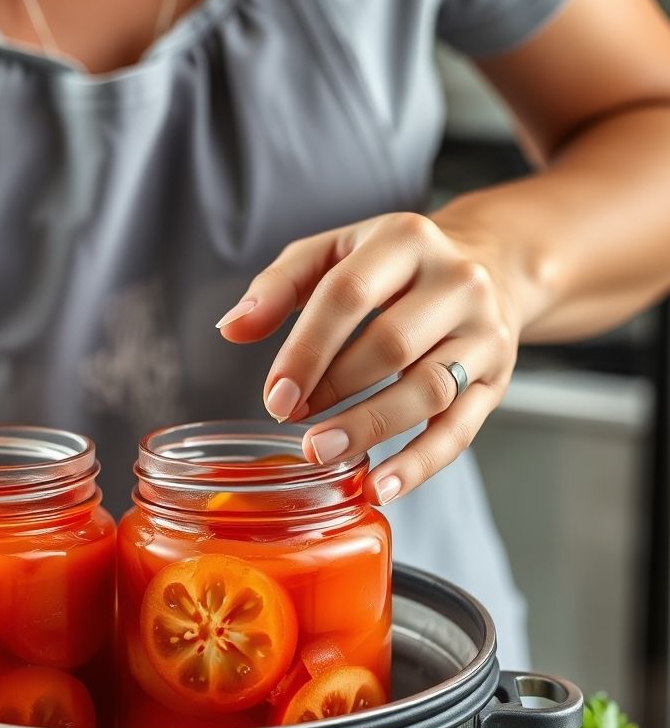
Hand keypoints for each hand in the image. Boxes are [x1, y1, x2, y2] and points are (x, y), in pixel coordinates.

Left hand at [217, 212, 519, 503]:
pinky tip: (379, 487)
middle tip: (292, 421)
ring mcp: (483, 333)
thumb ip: (278, 285)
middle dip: (334, 389)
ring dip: (370, 427)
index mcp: (406, 240)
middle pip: (391, 344)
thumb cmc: (394, 267)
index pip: (349, 295)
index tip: (275, 394)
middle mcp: (456, 282)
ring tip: (323, 453)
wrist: (492, 265)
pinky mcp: (496, 381)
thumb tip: (231, 328)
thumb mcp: (335, 253)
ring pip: (428, 389)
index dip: (306, 350)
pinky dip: (418, 465)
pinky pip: (459, 431)